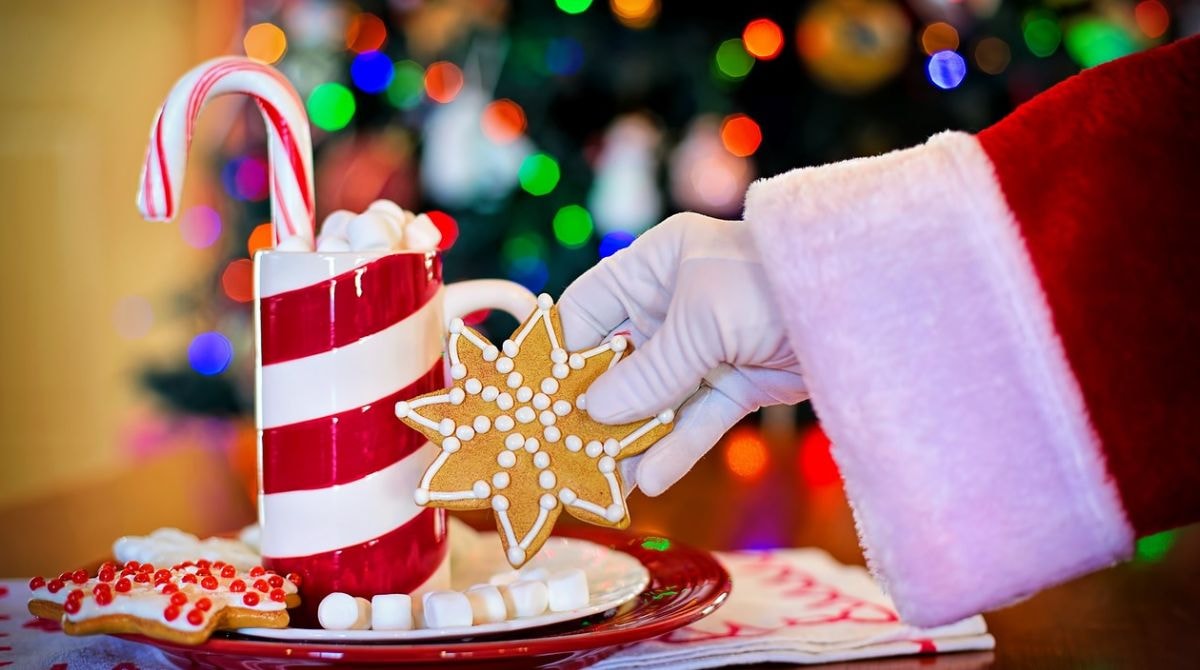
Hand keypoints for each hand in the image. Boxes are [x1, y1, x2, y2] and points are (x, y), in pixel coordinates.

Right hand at [558, 213, 807, 494]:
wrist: (866, 302)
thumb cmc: (773, 283)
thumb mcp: (702, 320)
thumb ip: (649, 371)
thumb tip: (593, 412)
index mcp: (654, 266)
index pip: (587, 310)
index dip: (560, 353)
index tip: (532, 399)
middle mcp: (673, 304)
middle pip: (616, 362)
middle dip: (591, 407)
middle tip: (559, 451)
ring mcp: (704, 346)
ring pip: (653, 399)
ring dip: (629, 439)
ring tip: (599, 482)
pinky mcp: (736, 382)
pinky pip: (695, 419)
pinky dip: (675, 448)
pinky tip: (649, 480)